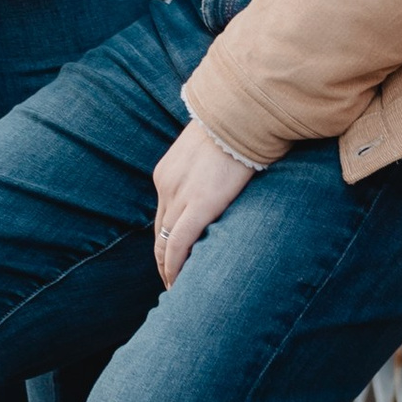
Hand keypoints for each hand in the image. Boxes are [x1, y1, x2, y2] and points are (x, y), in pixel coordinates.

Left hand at [152, 118, 255, 283]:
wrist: (243, 112)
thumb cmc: (236, 129)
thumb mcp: (211, 153)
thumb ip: (207, 173)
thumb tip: (221, 186)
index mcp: (167, 172)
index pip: (162, 216)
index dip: (165, 241)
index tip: (171, 258)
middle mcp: (166, 185)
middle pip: (159, 233)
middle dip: (162, 260)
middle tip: (172, 282)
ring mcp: (180, 195)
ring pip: (165, 243)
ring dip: (168, 269)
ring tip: (176, 289)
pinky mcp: (199, 205)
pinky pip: (179, 244)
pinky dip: (175, 267)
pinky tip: (178, 283)